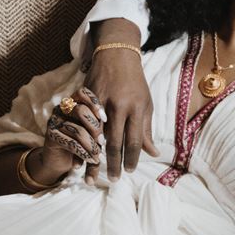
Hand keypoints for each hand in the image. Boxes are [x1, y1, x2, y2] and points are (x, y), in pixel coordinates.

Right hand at [36, 87, 106, 182]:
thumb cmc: (81, 143)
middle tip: (103, 141)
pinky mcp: (51, 136)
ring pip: (78, 130)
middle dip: (95, 128)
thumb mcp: (91, 133)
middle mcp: (61, 109)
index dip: (95, 104)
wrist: (59, 161)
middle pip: (81, 111)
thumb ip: (99, 125)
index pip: (82, 93)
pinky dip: (85, 154)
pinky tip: (92, 160)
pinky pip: (72, 143)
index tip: (105, 119)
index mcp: (72, 102)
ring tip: (99, 156)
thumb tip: (116, 128)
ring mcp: (54, 121)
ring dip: (92, 145)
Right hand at [85, 26, 159, 178]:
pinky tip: (81, 152)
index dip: (132, 159)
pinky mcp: (85, 97)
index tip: (130, 172)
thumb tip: (153, 153)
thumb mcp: (145, 104)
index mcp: (136, 109)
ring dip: (94, 156)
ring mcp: (100, 102)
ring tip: (94, 172)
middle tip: (112, 180)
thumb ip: (146, 130)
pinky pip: (82, 123)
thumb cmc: (134, 82)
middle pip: (114, 142)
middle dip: (113, 164)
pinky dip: (81, 140)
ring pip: (95, 135)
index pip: (134, 140)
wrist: (116, 54)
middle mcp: (118, 106)